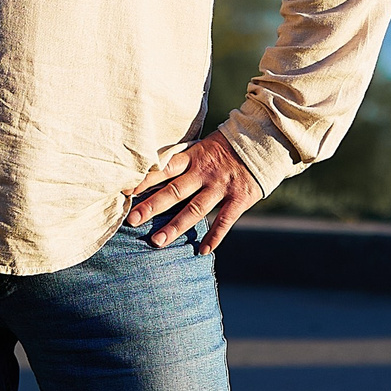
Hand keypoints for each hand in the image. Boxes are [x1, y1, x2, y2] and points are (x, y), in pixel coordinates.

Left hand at [123, 129, 263, 253]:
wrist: (265, 140)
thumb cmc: (229, 145)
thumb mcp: (204, 145)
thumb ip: (185, 160)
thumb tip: (156, 170)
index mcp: (194, 157)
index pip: (163, 168)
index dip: (144, 179)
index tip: (125, 191)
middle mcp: (205, 172)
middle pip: (174, 191)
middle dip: (152, 206)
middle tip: (132, 220)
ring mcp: (222, 186)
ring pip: (194, 210)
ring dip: (175, 227)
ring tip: (156, 242)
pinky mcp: (240, 198)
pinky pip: (224, 221)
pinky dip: (214, 237)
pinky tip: (201, 251)